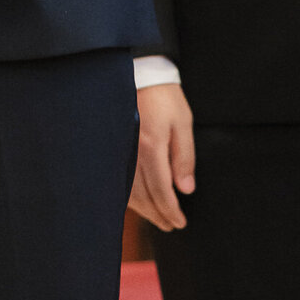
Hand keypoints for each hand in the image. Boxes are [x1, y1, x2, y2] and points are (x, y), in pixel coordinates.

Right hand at [130, 83, 195, 231]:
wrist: (140, 73)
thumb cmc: (165, 96)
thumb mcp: (183, 123)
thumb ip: (184, 157)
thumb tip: (186, 189)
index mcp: (152, 146)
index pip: (161, 191)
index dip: (171, 211)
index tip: (180, 223)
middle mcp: (132, 151)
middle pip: (143, 196)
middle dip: (158, 215)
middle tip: (171, 226)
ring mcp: (119, 149)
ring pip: (128, 191)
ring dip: (143, 210)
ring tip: (156, 218)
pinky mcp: (113, 146)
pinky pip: (118, 178)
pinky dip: (128, 195)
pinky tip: (136, 200)